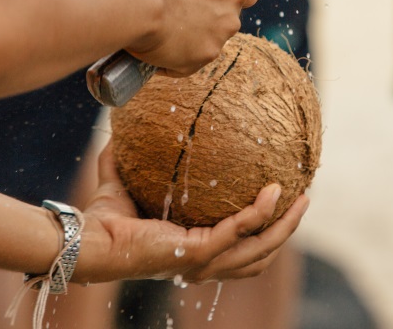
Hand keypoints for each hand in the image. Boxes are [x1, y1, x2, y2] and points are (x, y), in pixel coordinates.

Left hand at [73, 143, 309, 283]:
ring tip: (302, 198)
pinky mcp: (198, 252)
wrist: (90, 237)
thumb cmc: (103, 220)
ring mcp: (203, 261)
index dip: (264, 231)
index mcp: (193, 251)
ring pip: (260, 248)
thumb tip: (117, 129)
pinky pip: (241, 229)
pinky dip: (261, 212)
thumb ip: (122, 160)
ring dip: (285, 226)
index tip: (281, 201)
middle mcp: (202, 263)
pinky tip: (274, 192)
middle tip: (303, 200)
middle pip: (260, 256)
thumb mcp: (122, 183)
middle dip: (286, 232)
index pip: (239, 249)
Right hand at [123, 0, 260, 76]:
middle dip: (208, 19)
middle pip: (228, 16)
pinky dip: (176, 59)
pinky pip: (192, 60)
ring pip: (211, 39)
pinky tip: (156, 47)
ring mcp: (224, 29)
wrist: (136, 2)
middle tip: (176, 17)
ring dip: (192, 39)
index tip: (217, 4)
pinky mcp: (209, 54)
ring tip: (161, 32)